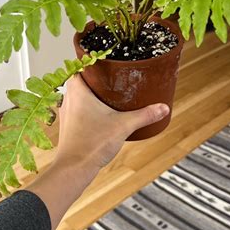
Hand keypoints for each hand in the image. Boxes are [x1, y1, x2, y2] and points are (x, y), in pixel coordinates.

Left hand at [26, 74, 169, 229]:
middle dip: (96, 77)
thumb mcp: (123, 125)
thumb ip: (144, 115)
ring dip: (91, 92)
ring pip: (78, 94)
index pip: (81, 66)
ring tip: (110, 92)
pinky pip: (77, 108)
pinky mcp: (68, 125)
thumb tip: (163, 107)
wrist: (74, 169)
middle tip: (114, 76)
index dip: (93, 61)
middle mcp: (68, 98)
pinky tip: (101, 112)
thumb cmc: (91, 144)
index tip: (107, 60)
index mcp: (77, 90)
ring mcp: (66, 112)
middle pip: (81, 79)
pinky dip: (87, 106)